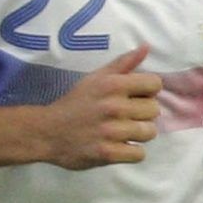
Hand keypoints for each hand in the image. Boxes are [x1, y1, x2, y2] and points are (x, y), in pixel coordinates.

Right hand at [40, 43, 160, 169]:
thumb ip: (123, 64)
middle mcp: (113, 106)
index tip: (136, 97)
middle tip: (127, 116)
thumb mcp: (95, 78)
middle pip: (154, 110)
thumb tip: (146, 47)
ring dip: (139, 134)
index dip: (148, 91)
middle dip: (143, 113)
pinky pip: (139, 154)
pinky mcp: (107, 153)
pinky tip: (121, 146)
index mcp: (112, 85)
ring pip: (149, 132)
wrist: (47, 132)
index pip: (154, 84)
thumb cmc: (75, 103)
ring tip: (125, 132)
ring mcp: (111, 132)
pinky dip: (132, 152)